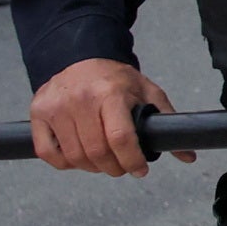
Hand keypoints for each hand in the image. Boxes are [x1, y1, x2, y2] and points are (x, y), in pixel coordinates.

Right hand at [32, 55, 184, 174]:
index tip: (140, 169)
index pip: (120, 138)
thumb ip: (166, 123)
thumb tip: (188, 156)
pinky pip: (48, 153)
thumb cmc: (116, 79)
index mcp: (110, 93)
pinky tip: (78, 157)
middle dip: (114, 168)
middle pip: (97, 152)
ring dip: (92, 167)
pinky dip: (64, 163)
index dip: (132, 161)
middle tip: (122, 166)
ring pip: (75, 157)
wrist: (80, 56)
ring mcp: (56, 106)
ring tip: (103, 161)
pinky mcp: (38, 112)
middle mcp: (80, 99)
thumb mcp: (147, 93)